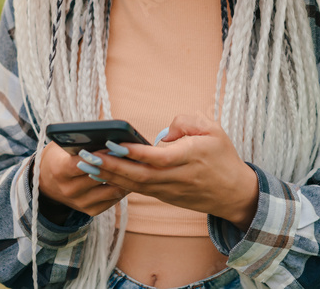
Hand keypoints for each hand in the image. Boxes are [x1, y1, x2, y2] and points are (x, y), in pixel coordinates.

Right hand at [37, 141, 128, 222]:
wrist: (46, 183)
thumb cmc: (59, 157)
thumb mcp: (61, 146)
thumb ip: (80, 141)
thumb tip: (107, 135)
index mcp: (59, 170)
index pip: (82, 162)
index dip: (100, 154)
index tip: (115, 145)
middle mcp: (68, 189)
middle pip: (100, 176)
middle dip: (117, 164)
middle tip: (134, 153)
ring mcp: (79, 202)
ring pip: (110, 189)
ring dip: (124, 177)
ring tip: (136, 164)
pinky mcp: (90, 211)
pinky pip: (112, 200)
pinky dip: (122, 188)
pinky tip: (130, 177)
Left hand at [83, 113, 260, 229]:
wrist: (234, 194)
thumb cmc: (223, 157)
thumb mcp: (214, 130)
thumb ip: (188, 122)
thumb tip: (163, 132)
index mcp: (190, 158)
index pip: (157, 158)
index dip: (134, 153)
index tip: (113, 143)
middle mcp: (177, 177)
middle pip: (139, 175)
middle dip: (110, 166)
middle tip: (86, 155)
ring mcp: (169, 191)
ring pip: (134, 185)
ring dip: (109, 175)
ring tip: (86, 163)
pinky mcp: (165, 197)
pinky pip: (138, 190)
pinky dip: (119, 183)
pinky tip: (102, 174)